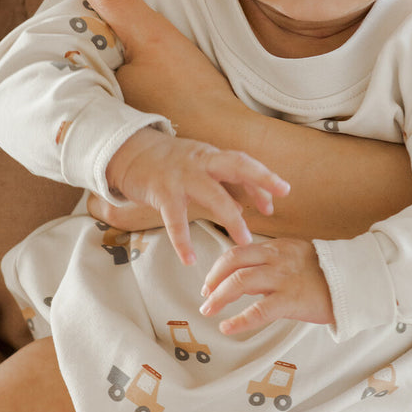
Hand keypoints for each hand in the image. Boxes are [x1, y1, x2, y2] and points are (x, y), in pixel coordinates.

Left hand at [75, 0, 241, 135]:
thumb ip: (118, 3)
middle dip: (96, 32)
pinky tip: (145, 61)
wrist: (228, 138)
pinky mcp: (140, 122)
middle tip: (110, 1)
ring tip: (127, 27)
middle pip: (89, 56)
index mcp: (90, 86)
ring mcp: (118, 117)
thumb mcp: (153, 37)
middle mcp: (98, 105)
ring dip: (114, 52)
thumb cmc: (190, 92)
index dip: (81, 15)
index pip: (71, 41)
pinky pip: (125, 88)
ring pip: (107, 71)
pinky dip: (129, 72)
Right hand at [106, 128, 288, 265]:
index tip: (282, 194)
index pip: (244, 163)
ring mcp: (182, 176)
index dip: (264, 178)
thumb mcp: (198, 167)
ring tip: (244, 242)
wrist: (129, 152)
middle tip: (275, 205)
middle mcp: (201, 162)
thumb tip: (244, 208)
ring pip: (213, 195)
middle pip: (237, 165)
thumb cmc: (169, 163)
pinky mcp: (162, 191)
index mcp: (212, 156)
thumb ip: (221, 185)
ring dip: (232, 218)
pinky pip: (175, 219)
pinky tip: (190, 259)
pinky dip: (182, 241)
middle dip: (260, 181)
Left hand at [199, 238, 334, 334]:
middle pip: (233, 263)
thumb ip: (272, 264)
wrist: (357, 282)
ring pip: (240, 282)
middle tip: (205, 296)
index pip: (239, 251)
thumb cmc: (328, 275)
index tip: (211, 281)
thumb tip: (246, 279)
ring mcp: (283, 278)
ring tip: (209, 310)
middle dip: (213, 281)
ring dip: (218, 297)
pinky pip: (258, 310)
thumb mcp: (297, 258)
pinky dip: (238, 320)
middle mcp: (277, 259)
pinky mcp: (291, 300)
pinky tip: (227, 327)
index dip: (219, 267)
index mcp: (278, 247)